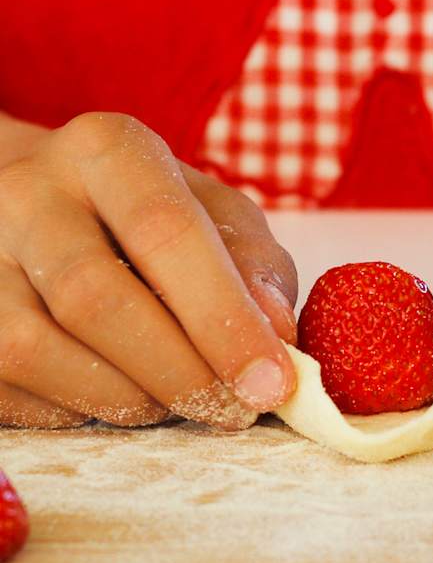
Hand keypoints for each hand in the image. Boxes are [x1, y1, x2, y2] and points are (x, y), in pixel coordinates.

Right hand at [0, 112, 297, 428]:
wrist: (42, 211)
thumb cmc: (152, 220)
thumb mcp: (221, 220)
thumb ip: (256, 271)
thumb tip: (276, 339)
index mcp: (107, 150)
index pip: (164, 231)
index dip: (222, 317)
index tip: (272, 384)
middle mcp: (27, 191)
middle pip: (94, 298)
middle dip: (178, 373)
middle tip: (232, 411)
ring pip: (35, 349)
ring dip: (124, 399)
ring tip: (173, 401)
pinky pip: (8, 388)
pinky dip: (73, 412)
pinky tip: (111, 394)